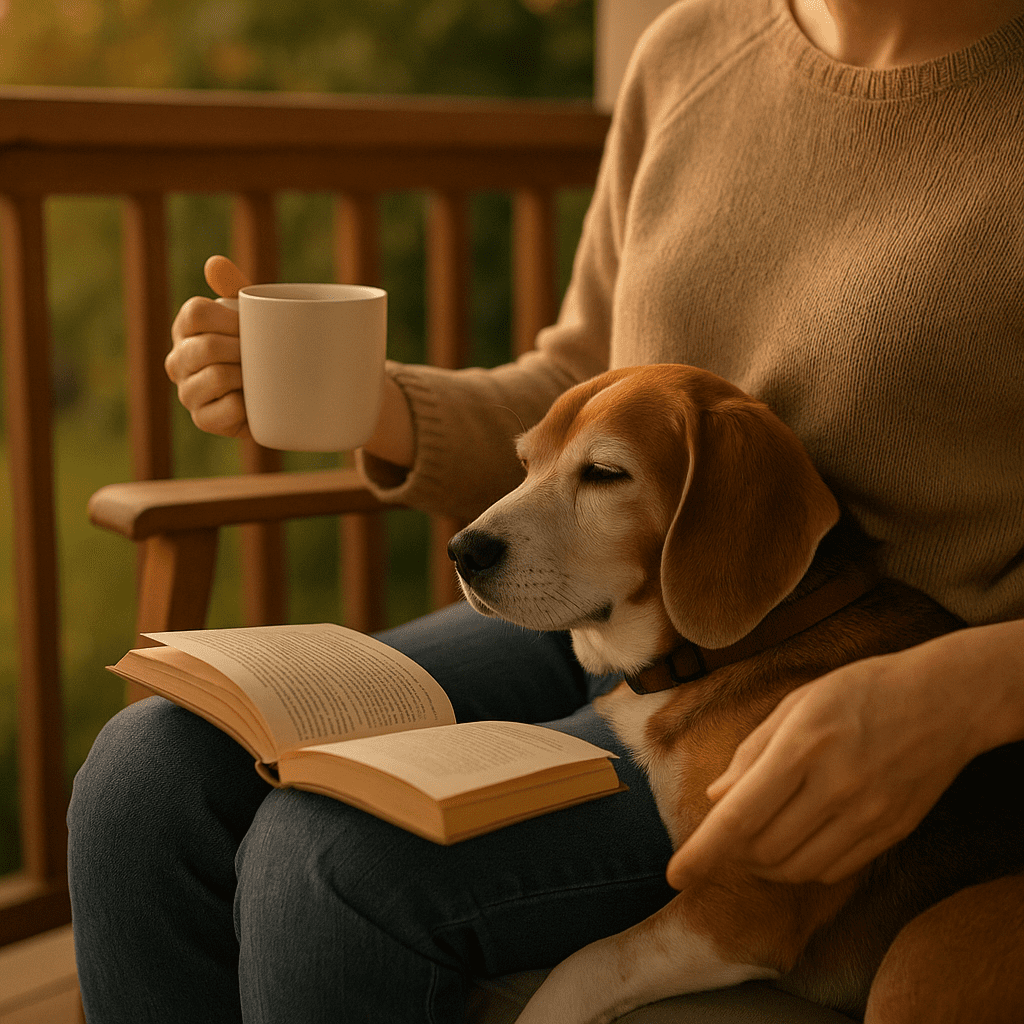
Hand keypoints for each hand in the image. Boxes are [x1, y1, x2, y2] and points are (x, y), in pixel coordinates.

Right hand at [166, 255, 251, 437]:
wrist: (282, 394)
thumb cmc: (262, 348)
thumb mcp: (253, 316)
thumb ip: (235, 288)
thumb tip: (214, 263)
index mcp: (186, 328)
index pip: (196, 313)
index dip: (231, 319)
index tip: (251, 327)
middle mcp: (178, 360)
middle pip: (208, 346)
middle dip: (243, 350)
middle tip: (262, 356)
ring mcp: (187, 392)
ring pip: (217, 377)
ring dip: (247, 377)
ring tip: (258, 378)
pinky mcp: (203, 420)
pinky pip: (228, 409)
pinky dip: (248, 406)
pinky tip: (254, 402)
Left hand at [665, 647, 983, 887]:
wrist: (944, 700)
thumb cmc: (859, 691)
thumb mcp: (796, 704)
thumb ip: (751, 752)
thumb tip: (715, 799)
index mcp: (803, 746)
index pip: (741, 815)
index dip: (704, 851)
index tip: (676, 874)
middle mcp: (835, 785)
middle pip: (763, 848)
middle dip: (731, 852)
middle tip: (724, 836)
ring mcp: (867, 814)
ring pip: (795, 867)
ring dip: (763, 863)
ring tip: (754, 840)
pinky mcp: (890, 832)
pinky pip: (831, 870)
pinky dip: (800, 866)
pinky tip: (795, 841)